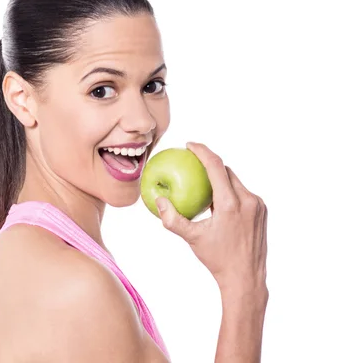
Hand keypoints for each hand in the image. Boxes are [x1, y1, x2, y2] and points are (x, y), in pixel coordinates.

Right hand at [156, 142, 267, 296]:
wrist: (246, 277)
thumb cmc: (216, 258)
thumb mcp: (192, 238)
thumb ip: (172, 219)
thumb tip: (159, 200)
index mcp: (230, 203)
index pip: (216, 166)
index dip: (202, 151)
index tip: (190, 145)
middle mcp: (248, 200)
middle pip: (227, 171)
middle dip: (210, 162)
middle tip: (192, 161)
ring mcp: (258, 205)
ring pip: (236, 181)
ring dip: (220, 178)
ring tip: (203, 180)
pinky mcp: (262, 211)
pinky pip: (243, 193)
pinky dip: (229, 191)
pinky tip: (216, 199)